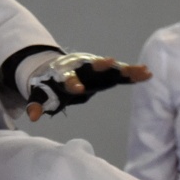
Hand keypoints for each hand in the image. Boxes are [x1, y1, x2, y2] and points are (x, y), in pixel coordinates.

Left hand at [25, 53, 151, 120]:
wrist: (58, 67)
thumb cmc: (50, 85)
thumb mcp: (40, 95)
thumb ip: (37, 104)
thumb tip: (32, 116)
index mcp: (64, 75)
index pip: (67, 79)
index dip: (72, 83)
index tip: (78, 89)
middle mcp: (81, 68)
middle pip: (93, 67)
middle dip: (103, 66)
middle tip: (112, 63)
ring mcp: (95, 68)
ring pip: (111, 69)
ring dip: (125, 69)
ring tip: (143, 71)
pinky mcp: (105, 70)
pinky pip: (120, 72)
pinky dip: (132, 73)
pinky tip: (147, 73)